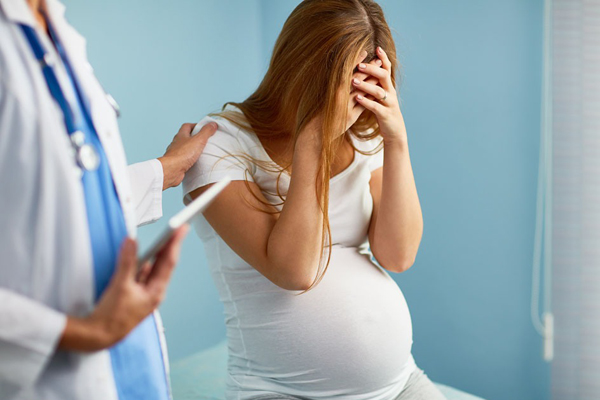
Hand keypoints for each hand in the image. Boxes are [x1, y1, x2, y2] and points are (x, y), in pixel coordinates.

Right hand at [58, 226, 188, 351]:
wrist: (98, 336)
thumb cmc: (111, 316)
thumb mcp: (120, 286)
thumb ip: (127, 262)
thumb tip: (132, 242)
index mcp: (155, 292)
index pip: (168, 262)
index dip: (175, 243)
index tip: (181, 228)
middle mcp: (153, 292)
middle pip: (164, 264)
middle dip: (169, 245)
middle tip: (176, 228)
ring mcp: (144, 294)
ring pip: (152, 268)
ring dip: (155, 253)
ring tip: (163, 237)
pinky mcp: (135, 294)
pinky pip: (141, 274)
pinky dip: (141, 263)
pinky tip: (138, 255)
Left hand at [158, 122, 217, 189]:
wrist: (172, 170)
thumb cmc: (182, 154)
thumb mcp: (198, 140)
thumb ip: (206, 131)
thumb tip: (212, 124)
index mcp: (181, 135)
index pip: (187, 126)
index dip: (195, 125)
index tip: (203, 128)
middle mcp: (176, 143)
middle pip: (185, 137)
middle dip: (194, 138)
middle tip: (203, 140)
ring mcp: (175, 154)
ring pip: (184, 149)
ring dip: (191, 149)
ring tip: (200, 152)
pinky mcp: (176, 163)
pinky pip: (184, 159)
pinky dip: (189, 160)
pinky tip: (195, 163)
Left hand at [353, 47, 406, 143]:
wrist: (395, 131)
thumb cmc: (384, 111)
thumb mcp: (381, 96)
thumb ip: (376, 84)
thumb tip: (367, 70)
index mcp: (389, 87)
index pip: (387, 69)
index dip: (383, 58)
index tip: (377, 48)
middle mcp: (390, 93)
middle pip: (383, 76)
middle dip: (371, 69)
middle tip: (359, 65)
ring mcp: (389, 104)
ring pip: (378, 91)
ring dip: (365, 85)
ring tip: (353, 81)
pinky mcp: (385, 115)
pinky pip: (375, 107)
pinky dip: (366, 102)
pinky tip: (357, 98)